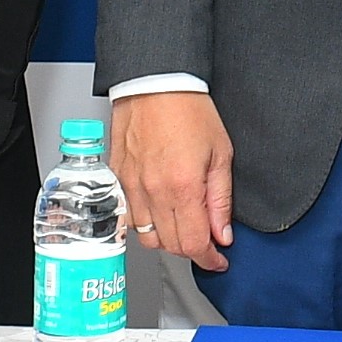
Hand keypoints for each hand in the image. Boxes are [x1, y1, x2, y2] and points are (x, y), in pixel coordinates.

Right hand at [108, 92, 233, 270]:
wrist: (155, 81)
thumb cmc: (188, 108)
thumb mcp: (221, 153)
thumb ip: (221, 199)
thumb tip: (223, 233)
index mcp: (182, 186)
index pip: (194, 243)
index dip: (210, 259)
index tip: (219, 260)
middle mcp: (153, 191)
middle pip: (171, 246)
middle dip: (193, 250)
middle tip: (207, 242)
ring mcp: (131, 186)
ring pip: (147, 237)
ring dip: (168, 240)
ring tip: (184, 225)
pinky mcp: (118, 179)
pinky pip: (130, 217)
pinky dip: (146, 223)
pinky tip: (160, 211)